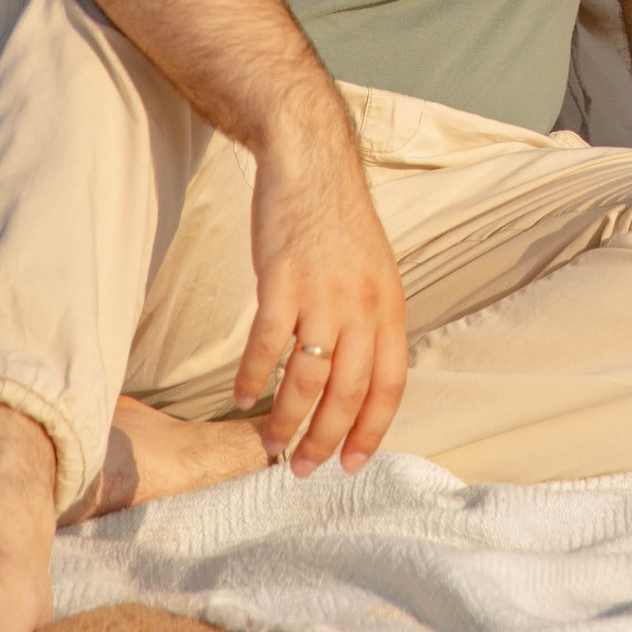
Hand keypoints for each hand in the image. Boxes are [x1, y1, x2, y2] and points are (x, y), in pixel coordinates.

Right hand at [236, 102, 410, 475]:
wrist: (310, 163)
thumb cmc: (338, 221)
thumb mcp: (374, 272)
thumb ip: (370, 322)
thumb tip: (361, 379)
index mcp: (389, 305)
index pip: (390, 384)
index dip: (372, 430)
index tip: (353, 464)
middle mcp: (362, 305)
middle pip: (348, 391)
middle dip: (326, 440)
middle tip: (303, 468)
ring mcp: (322, 293)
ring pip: (307, 377)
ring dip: (286, 419)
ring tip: (271, 444)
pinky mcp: (282, 280)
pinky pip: (266, 344)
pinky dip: (252, 377)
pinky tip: (241, 396)